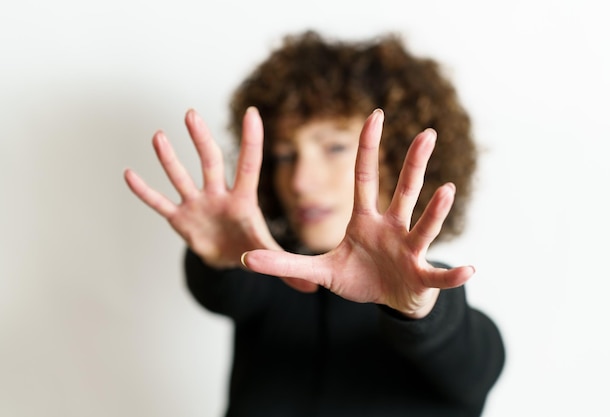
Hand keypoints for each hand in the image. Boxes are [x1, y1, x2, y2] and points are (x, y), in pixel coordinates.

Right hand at [124, 107, 316, 291]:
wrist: (227, 258)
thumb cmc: (250, 247)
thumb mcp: (269, 254)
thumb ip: (288, 267)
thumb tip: (312, 289)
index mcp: (243, 200)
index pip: (249, 165)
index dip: (251, 141)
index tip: (252, 113)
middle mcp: (218, 195)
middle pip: (210, 163)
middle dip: (201, 140)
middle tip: (191, 114)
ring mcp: (197, 204)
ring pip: (182, 177)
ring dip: (169, 159)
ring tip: (159, 136)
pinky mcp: (180, 219)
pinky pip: (160, 203)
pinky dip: (145, 192)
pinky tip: (129, 174)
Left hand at [241, 109, 474, 317]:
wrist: (388, 300)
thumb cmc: (358, 278)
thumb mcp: (319, 270)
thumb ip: (285, 264)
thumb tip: (245, 260)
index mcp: (365, 221)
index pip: (365, 178)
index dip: (368, 148)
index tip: (374, 115)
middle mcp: (391, 228)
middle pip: (403, 190)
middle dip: (414, 163)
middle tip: (426, 133)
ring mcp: (409, 250)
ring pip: (423, 225)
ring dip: (435, 210)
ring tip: (447, 189)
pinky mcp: (420, 277)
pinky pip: (437, 275)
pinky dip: (451, 275)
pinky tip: (468, 270)